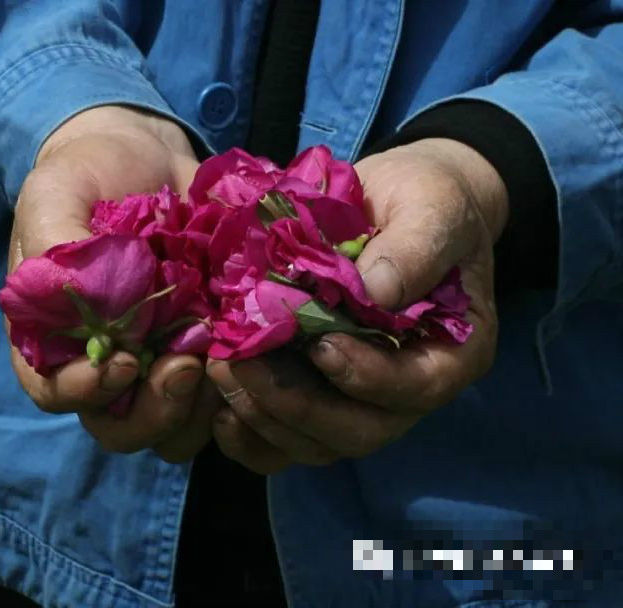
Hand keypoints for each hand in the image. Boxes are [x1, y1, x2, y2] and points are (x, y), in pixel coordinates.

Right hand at [7, 105, 218, 461]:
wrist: (142, 152)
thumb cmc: (85, 175)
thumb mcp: (55, 194)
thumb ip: (53, 242)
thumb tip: (80, 297)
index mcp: (52, 339)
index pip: (55, 393)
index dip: (84, 393)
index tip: (121, 364)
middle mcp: (105, 363)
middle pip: (121, 427)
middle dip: (154, 412)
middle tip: (185, 367)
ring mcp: (159, 361)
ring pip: (177, 427)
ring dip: (201, 409)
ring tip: (222, 359)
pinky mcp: (207, 350)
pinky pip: (224, 396)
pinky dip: (240, 385)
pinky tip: (252, 348)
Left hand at [208, 138, 506, 471]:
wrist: (392, 198)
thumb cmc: (424, 199)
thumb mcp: (432, 206)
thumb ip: (414, 248)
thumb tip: (374, 292)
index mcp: (450, 353)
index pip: (414, 388)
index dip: (366, 376)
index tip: (321, 345)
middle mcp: (405, 392)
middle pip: (356, 431)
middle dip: (295, 405)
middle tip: (242, 364)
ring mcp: (356, 400)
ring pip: (313, 443)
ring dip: (262, 415)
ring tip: (220, 368)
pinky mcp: (313, 395)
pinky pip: (282, 441)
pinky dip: (249, 435)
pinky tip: (218, 411)